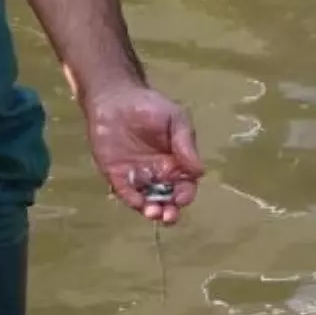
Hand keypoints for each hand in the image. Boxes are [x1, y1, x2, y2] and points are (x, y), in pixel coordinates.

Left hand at [84, 84, 203, 224]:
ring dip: (152, 211)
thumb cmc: (149, 106)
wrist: (115, 98)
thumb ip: (185, 144)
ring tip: (153, 212)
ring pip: (147, 202)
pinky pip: (126, 193)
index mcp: (176, 164)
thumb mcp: (175, 120)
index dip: (185, 195)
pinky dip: (132, 200)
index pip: (185, 186)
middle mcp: (159, 176)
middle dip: (170, 211)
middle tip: (168, 215)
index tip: (182, 198)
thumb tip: (200, 171)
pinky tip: (137, 202)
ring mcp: (138, 178)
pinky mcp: (117, 176)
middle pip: (168, 200)